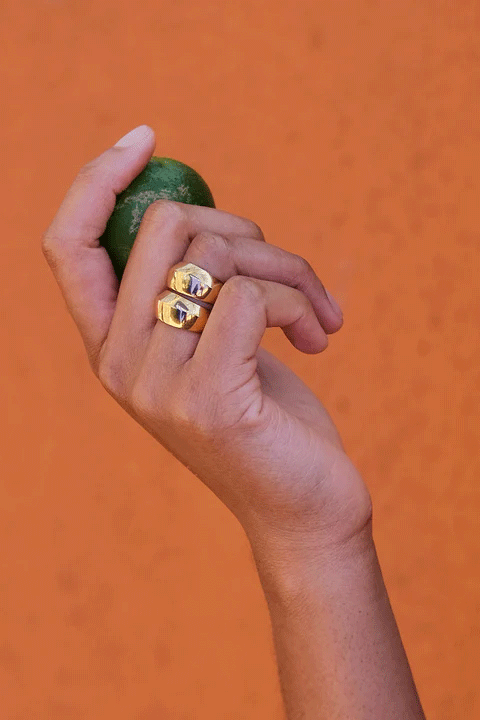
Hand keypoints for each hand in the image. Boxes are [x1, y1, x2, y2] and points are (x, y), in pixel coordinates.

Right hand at [42, 126, 371, 558]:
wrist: (299, 506)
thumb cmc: (266, 416)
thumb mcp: (217, 342)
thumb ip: (192, 287)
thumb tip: (204, 216)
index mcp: (111, 345)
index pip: (67, 244)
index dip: (96, 181)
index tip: (146, 139)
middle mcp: (116, 363)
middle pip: (167, 226)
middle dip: (247, 231)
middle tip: (286, 273)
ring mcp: (155, 385)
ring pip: (216, 254)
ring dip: (286, 268)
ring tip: (315, 313)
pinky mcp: (207, 399)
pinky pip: (250, 297)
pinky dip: (298, 303)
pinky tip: (318, 339)